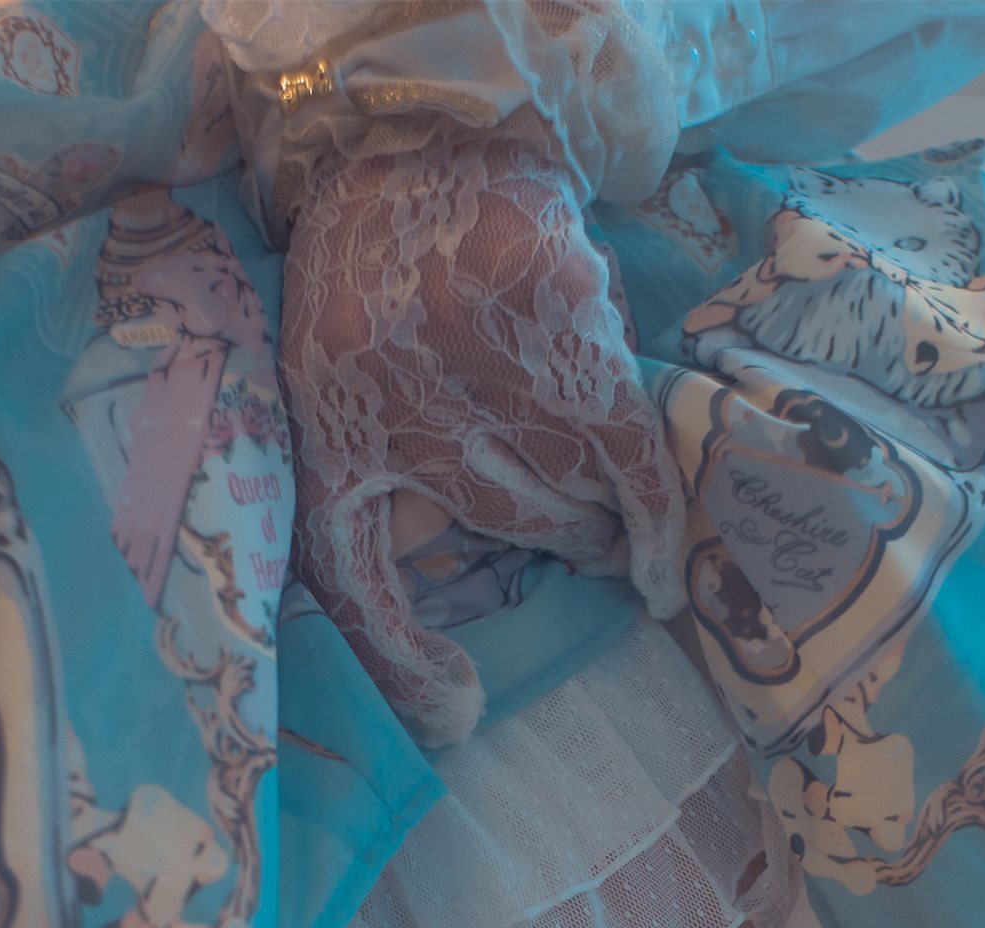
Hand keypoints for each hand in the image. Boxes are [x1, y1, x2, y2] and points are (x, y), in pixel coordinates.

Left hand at [279, 134, 685, 745]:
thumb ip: (364, 531)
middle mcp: (397, 390)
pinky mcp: (562, 316)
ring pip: (574, 494)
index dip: (401, 660)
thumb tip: (444, 702)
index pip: (350, 572)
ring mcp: (486, 350)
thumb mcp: (325, 414)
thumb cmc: (368, 305)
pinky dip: (651, 520)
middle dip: (544, 538)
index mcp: (327, 420)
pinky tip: (659, 571)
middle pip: (505, 526)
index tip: (457, 718)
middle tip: (564, 537)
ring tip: (599, 511)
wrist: (417, 152)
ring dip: (596, 519)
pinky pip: (629, 452)